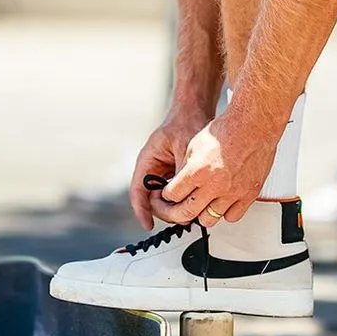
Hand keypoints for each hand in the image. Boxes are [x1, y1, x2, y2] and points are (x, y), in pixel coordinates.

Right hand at [128, 102, 211, 229]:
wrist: (197, 109)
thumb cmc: (187, 122)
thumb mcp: (186, 147)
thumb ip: (185, 170)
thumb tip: (188, 194)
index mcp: (147, 161)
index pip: (138, 191)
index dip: (141, 210)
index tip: (147, 225)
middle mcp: (153, 170)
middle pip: (153, 201)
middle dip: (166, 212)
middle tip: (184, 219)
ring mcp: (164, 174)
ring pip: (165, 201)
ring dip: (177, 208)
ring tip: (194, 211)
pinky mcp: (176, 176)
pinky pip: (177, 194)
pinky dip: (185, 200)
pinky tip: (198, 201)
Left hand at [149, 113, 278, 227]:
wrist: (253, 125)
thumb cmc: (227, 130)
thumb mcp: (195, 145)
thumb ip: (186, 168)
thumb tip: (180, 182)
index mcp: (197, 171)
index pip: (173, 195)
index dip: (167, 195)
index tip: (169, 194)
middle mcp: (214, 185)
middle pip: (187, 212)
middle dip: (177, 211)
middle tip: (177, 207)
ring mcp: (232, 192)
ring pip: (209, 219)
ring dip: (201, 213)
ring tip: (201, 205)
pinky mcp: (248, 194)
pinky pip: (232, 216)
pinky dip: (225, 213)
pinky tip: (222, 204)